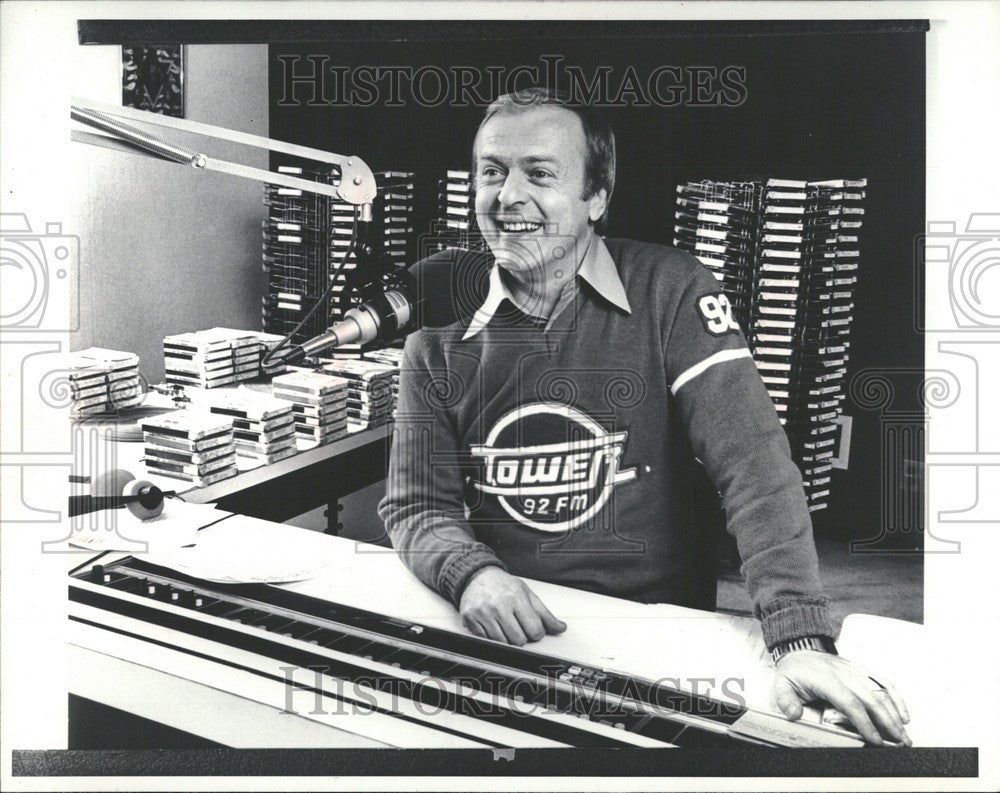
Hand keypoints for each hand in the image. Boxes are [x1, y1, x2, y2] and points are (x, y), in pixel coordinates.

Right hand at [459, 566, 566, 645]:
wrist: (477, 576)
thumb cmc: (504, 585)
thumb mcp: (527, 593)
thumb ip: (544, 613)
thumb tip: (561, 628)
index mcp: (516, 598)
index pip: (535, 630)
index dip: (536, 632)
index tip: (532, 627)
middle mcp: (499, 606)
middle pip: (519, 641)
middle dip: (521, 637)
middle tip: (517, 625)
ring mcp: (483, 613)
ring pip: (502, 643)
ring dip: (506, 638)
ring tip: (504, 624)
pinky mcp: (470, 619)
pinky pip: (486, 641)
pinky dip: (491, 637)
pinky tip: (492, 624)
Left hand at [773, 651, 910, 745]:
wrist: (799, 649)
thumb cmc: (794, 670)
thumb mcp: (782, 684)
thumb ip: (785, 700)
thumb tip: (794, 714)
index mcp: (827, 679)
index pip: (850, 703)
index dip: (864, 722)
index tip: (875, 740)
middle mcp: (844, 674)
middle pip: (871, 700)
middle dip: (888, 724)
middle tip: (898, 743)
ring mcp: (855, 671)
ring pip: (880, 693)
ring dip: (895, 715)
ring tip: (904, 735)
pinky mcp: (861, 670)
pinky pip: (882, 682)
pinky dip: (896, 698)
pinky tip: (904, 714)